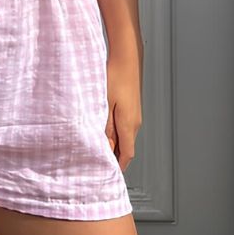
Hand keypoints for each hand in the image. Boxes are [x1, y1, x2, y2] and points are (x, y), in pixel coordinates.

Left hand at [104, 54, 142, 170]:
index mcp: (129, 124)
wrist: (127, 59)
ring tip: (98, 148)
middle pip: (126, 148)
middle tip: (98, 164)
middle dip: (114, 158)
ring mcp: (135, 115)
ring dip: (114, 145)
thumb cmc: (114, 78)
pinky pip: (125, 127)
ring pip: (125, 137)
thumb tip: (105, 145)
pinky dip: (116, 134)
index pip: (127, 154)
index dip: (118, 166)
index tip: (109, 175)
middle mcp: (135, 122)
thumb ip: (105, 127)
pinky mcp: (132, 109)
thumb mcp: (104, 104)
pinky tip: (104, 131)